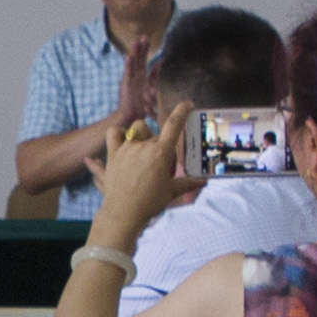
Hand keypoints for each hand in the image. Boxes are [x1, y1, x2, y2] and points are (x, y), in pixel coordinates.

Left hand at [99, 115, 190, 230]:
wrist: (123, 212)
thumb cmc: (150, 203)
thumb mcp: (171, 191)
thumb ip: (188, 183)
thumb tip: (203, 182)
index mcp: (161, 153)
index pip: (174, 125)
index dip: (182, 111)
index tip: (187, 104)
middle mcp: (144, 147)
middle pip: (155, 133)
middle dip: (159, 144)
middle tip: (157, 163)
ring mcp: (127, 149)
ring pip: (137, 129)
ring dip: (142, 136)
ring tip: (142, 153)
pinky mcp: (113, 154)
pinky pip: (114, 133)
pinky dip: (119, 133)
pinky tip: (124, 142)